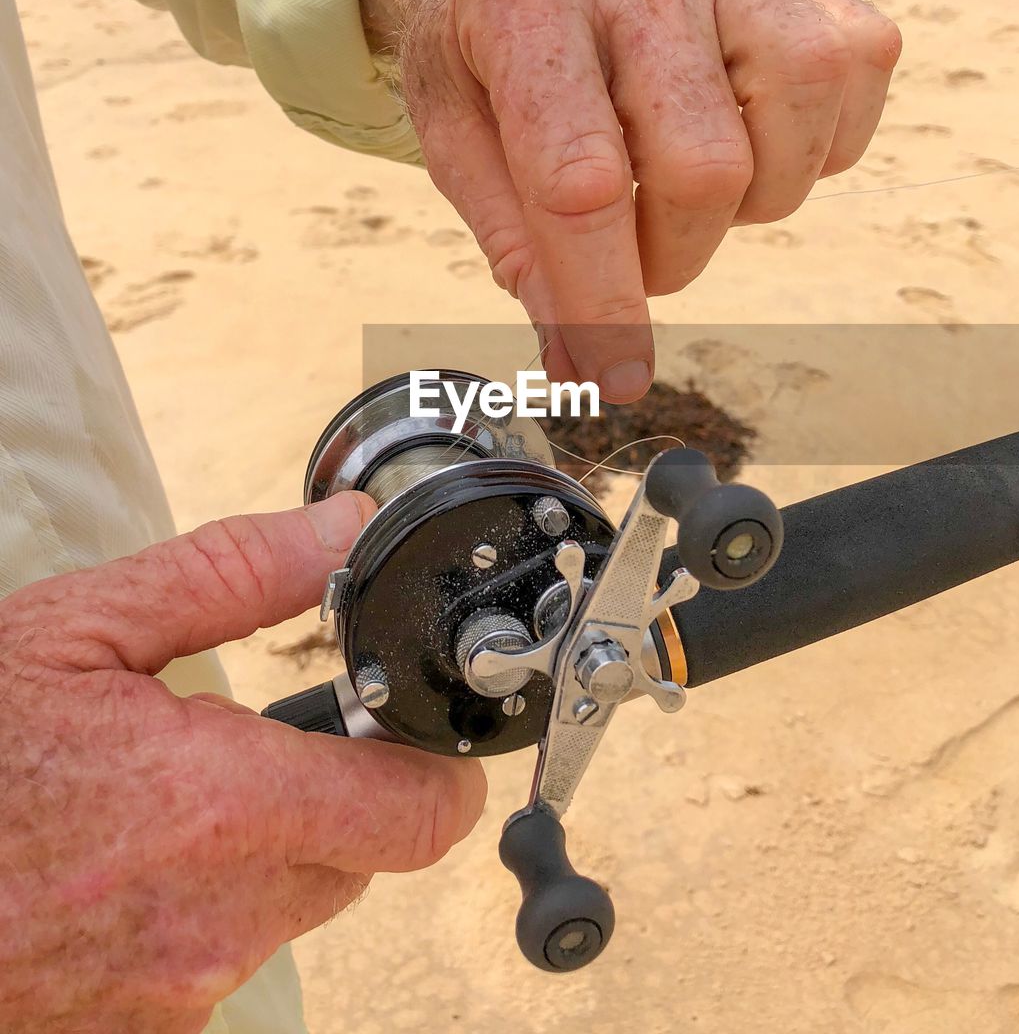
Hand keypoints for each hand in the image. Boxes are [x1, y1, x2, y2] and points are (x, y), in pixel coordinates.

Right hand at [0, 492, 484, 1033]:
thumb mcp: (81, 626)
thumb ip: (233, 574)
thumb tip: (341, 533)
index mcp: (214, 808)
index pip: (417, 817)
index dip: (435, 773)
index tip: (416, 737)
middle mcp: (209, 922)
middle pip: (355, 856)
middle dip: (328, 795)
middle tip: (244, 746)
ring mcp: (168, 996)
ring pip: (284, 910)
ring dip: (255, 852)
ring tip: (156, 801)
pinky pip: (212, 963)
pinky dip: (194, 910)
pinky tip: (119, 865)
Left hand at [360, 0, 901, 399]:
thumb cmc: (485, 61)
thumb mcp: (460, 146)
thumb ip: (520, 251)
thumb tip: (581, 362)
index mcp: (524, 5)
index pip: (582, 181)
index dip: (605, 301)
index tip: (615, 378)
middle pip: (703, 164)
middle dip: (673, 254)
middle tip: (632, 250)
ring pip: (799, 110)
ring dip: (752, 197)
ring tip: (687, 185)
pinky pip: (858, 69)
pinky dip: (817, 142)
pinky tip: (751, 141)